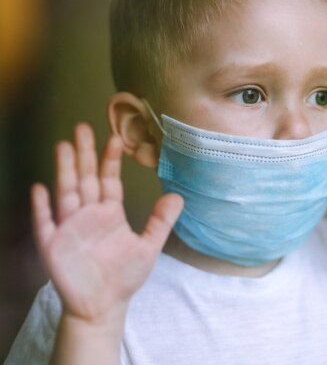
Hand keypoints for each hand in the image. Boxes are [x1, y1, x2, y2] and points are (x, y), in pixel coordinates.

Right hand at [31, 123, 182, 321]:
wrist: (103, 306)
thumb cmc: (124, 276)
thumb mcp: (148, 247)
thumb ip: (161, 222)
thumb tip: (178, 196)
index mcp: (109, 213)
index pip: (109, 181)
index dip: (111, 160)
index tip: (115, 138)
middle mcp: (88, 215)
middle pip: (85, 179)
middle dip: (84, 154)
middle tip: (83, 127)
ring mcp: (69, 228)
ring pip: (66, 193)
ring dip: (65, 170)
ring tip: (64, 146)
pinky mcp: (53, 246)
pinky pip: (46, 223)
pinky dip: (42, 207)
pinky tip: (41, 188)